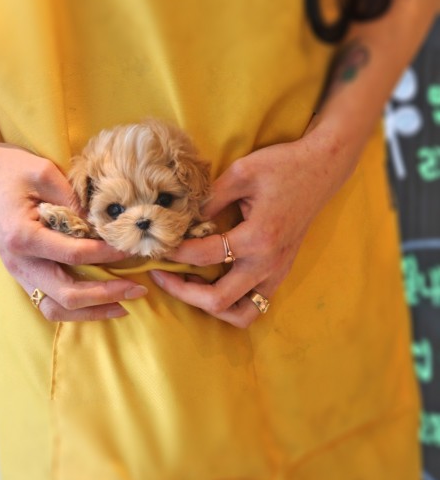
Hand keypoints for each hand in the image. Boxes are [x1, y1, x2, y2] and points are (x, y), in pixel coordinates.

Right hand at [0, 133, 147, 321]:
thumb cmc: (7, 167)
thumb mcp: (45, 172)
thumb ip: (75, 200)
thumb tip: (106, 225)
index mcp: (23, 237)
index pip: (75, 255)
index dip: (109, 255)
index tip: (132, 249)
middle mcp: (19, 261)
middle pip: (67, 294)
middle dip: (107, 295)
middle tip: (137, 289)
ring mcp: (17, 270)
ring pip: (55, 308)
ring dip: (90, 311)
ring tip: (121, 305)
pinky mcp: (21, 271)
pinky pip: (47, 300)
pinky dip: (74, 306)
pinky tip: (98, 300)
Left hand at [149, 131, 356, 327]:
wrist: (322, 168)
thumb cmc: (282, 165)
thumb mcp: (240, 173)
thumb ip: (209, 198)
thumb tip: (180, 219)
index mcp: (258, 238)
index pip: (204, 256)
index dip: (174, 252)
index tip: (157, 244)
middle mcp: (268, 263)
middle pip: (218, 300)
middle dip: (183, 292)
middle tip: (161, 275)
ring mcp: (277, 272)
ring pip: (240, 314)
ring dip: (210, 306)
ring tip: (188, 284)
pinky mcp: (280, 272)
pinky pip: (253, 304)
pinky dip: (230, 302)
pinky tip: (211, 280)